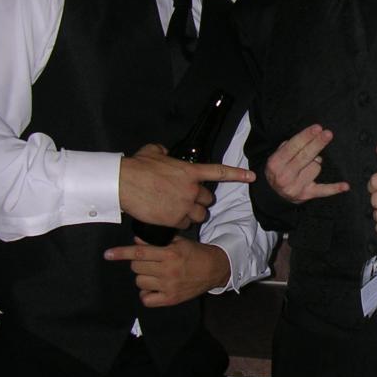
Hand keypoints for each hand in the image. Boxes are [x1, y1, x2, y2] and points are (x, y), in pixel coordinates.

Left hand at [103, 236, 230, 305]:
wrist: (214, 269)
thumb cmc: (195, 254)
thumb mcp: (179, 242)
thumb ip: (157, 241)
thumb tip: (136, 241)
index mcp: (169, 253)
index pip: (139, 253)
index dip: (121, 253)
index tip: (108, 254)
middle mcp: (168, 270)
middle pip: (137, 267)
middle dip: (138, 263)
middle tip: (149, 262)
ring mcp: (168, 286)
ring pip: (140, 282)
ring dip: (143, 277)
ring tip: (154, 274)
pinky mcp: (171, 299)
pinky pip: (146, 299)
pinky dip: (147, 294)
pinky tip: (154, 288)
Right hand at [119, 144, 253, 229]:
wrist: (124, 183)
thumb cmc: (137, 166)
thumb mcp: (153, 152)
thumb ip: (164, 151)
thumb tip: (164, 151)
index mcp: (190, 171)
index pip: (219, 172)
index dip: (237, 175)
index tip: (252, 177)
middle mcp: (192, 189)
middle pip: (207, 200)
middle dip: (199, 201)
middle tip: (185, 199)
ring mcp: (185, 205)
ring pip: (199, 215)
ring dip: (191, 214)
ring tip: (176, 210)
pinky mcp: (175, 219)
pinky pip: (184, 225)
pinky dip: (178, 223)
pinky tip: (167, 217)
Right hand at [265, 124, 348, 202]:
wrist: (274, 194)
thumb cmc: (278, 169)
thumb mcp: (276, 156)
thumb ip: (288, 146)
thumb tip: (308, 138)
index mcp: (275, 163)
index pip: (293, 147)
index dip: (306, 136)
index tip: (317, 128)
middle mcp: (285, 176)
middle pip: (305, 156)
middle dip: (318, 143)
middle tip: (328, 134)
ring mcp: (296, 186)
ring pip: (316, 167)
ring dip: (315, 163)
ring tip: (307, 166)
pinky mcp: (307, 195)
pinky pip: (324, 190)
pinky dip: (335, 188)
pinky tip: (345, 186)